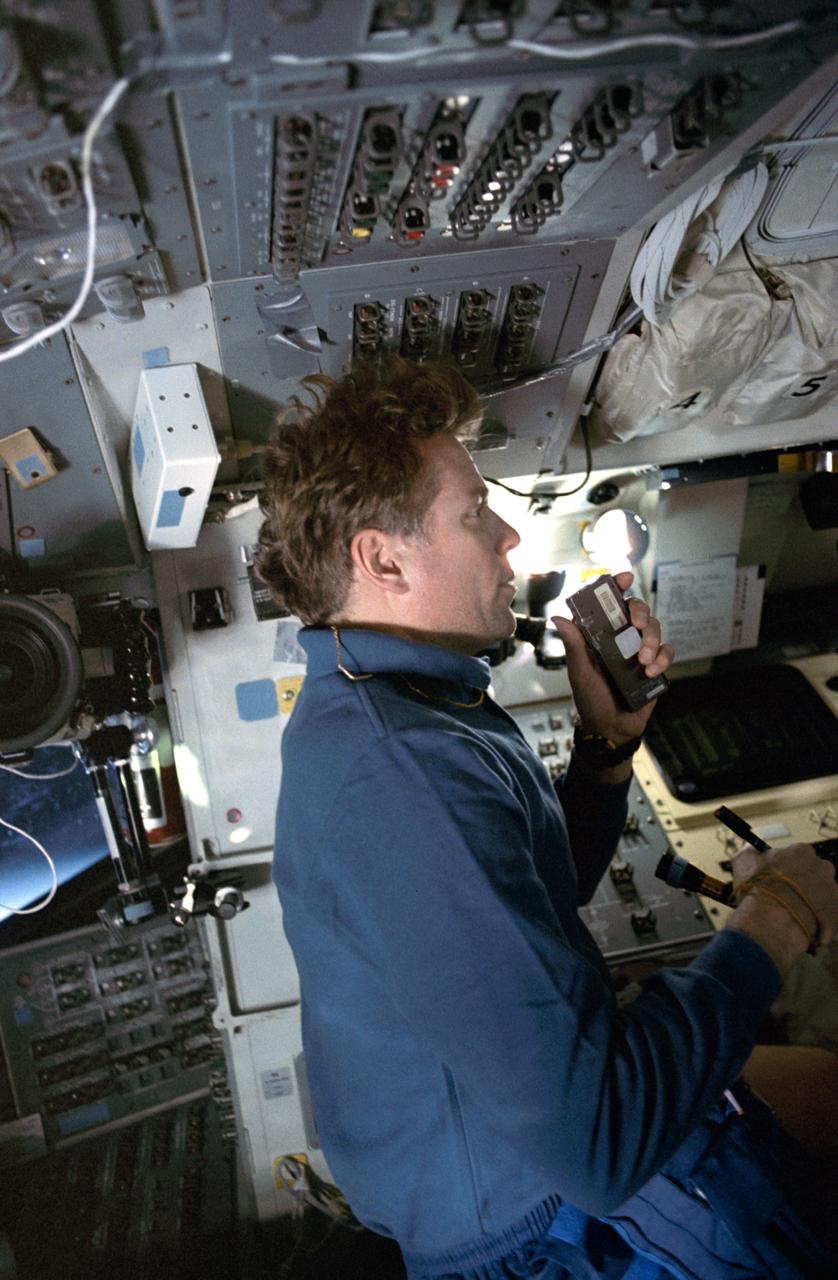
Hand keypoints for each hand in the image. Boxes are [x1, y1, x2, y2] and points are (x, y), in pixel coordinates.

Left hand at [551, 571, 673, 743]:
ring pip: (655, 628)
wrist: (610, 729)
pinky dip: (662, 658)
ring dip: (651, 640)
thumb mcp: (579, 672)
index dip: (617, 587)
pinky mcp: (655, 665)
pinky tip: (651, 671)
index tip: (625, 578)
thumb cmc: (590, 699)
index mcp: (600, 634)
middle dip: (640, 611)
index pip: (609, 603)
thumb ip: (574, 646)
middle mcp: (621, 638)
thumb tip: (559, 617)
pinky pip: (667, 651)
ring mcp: (640, 650)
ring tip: (642, 661)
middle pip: (638, 610)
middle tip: (635, 624)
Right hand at [727, 842, 837, 974]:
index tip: (778, 877)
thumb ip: (750, 850)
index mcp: (802, 851)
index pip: (797, 855)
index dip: (786, 867)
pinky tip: (800, 923)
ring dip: (810, 900)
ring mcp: (832, 890)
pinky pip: (827, 913)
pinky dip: (816, 918)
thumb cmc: (758, 888)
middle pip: (813, 873)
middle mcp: (822, 867)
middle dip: (802, 883)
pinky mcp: (836, 912)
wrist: (771, 921)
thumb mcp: (744, 861)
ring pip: (821, 893)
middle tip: (785, 895)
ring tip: (791, 913)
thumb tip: (751, 849)